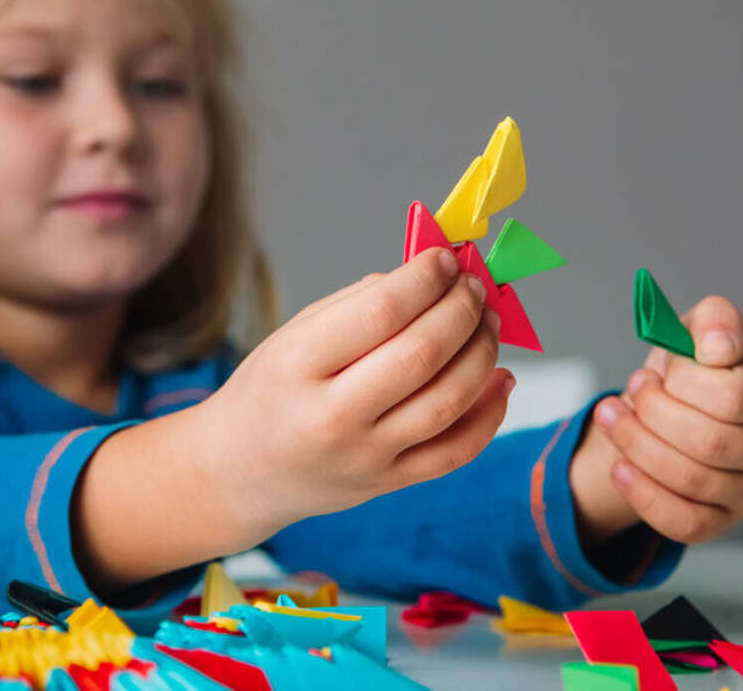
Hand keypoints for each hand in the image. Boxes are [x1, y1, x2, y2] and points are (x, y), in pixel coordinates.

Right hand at [205, 248, 513, 535]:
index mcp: (298, 366)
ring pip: (448, 402)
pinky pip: (456, 451)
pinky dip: (491, 413)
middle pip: (422, 356)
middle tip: (475, 286)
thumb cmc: (270, 390)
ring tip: (489, 322)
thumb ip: (356, 304)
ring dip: (483, 352)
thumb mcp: (291, 335)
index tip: (445, 259)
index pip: (379, 313)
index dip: (424, 279)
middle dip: (462, 310)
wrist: (242, 471)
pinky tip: (501, 378)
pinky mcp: (388, 483)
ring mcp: (364, 457)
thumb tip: (428, 276)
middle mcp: (331, 417)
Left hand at [571, 296, 742, 544]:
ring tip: (611, 418)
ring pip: (693, 482)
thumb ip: (713, 321)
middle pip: (711, 444)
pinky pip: (686, 524)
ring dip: (636, 447)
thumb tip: (718, 347)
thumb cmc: (691, 372)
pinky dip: (644, 496)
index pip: (733, 398)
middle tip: (629, 392)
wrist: (671, 410)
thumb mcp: (696, 331)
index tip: (652, 373)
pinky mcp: (724, 520)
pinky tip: (620, 467)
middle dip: (652, 416)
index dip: (681, 384)